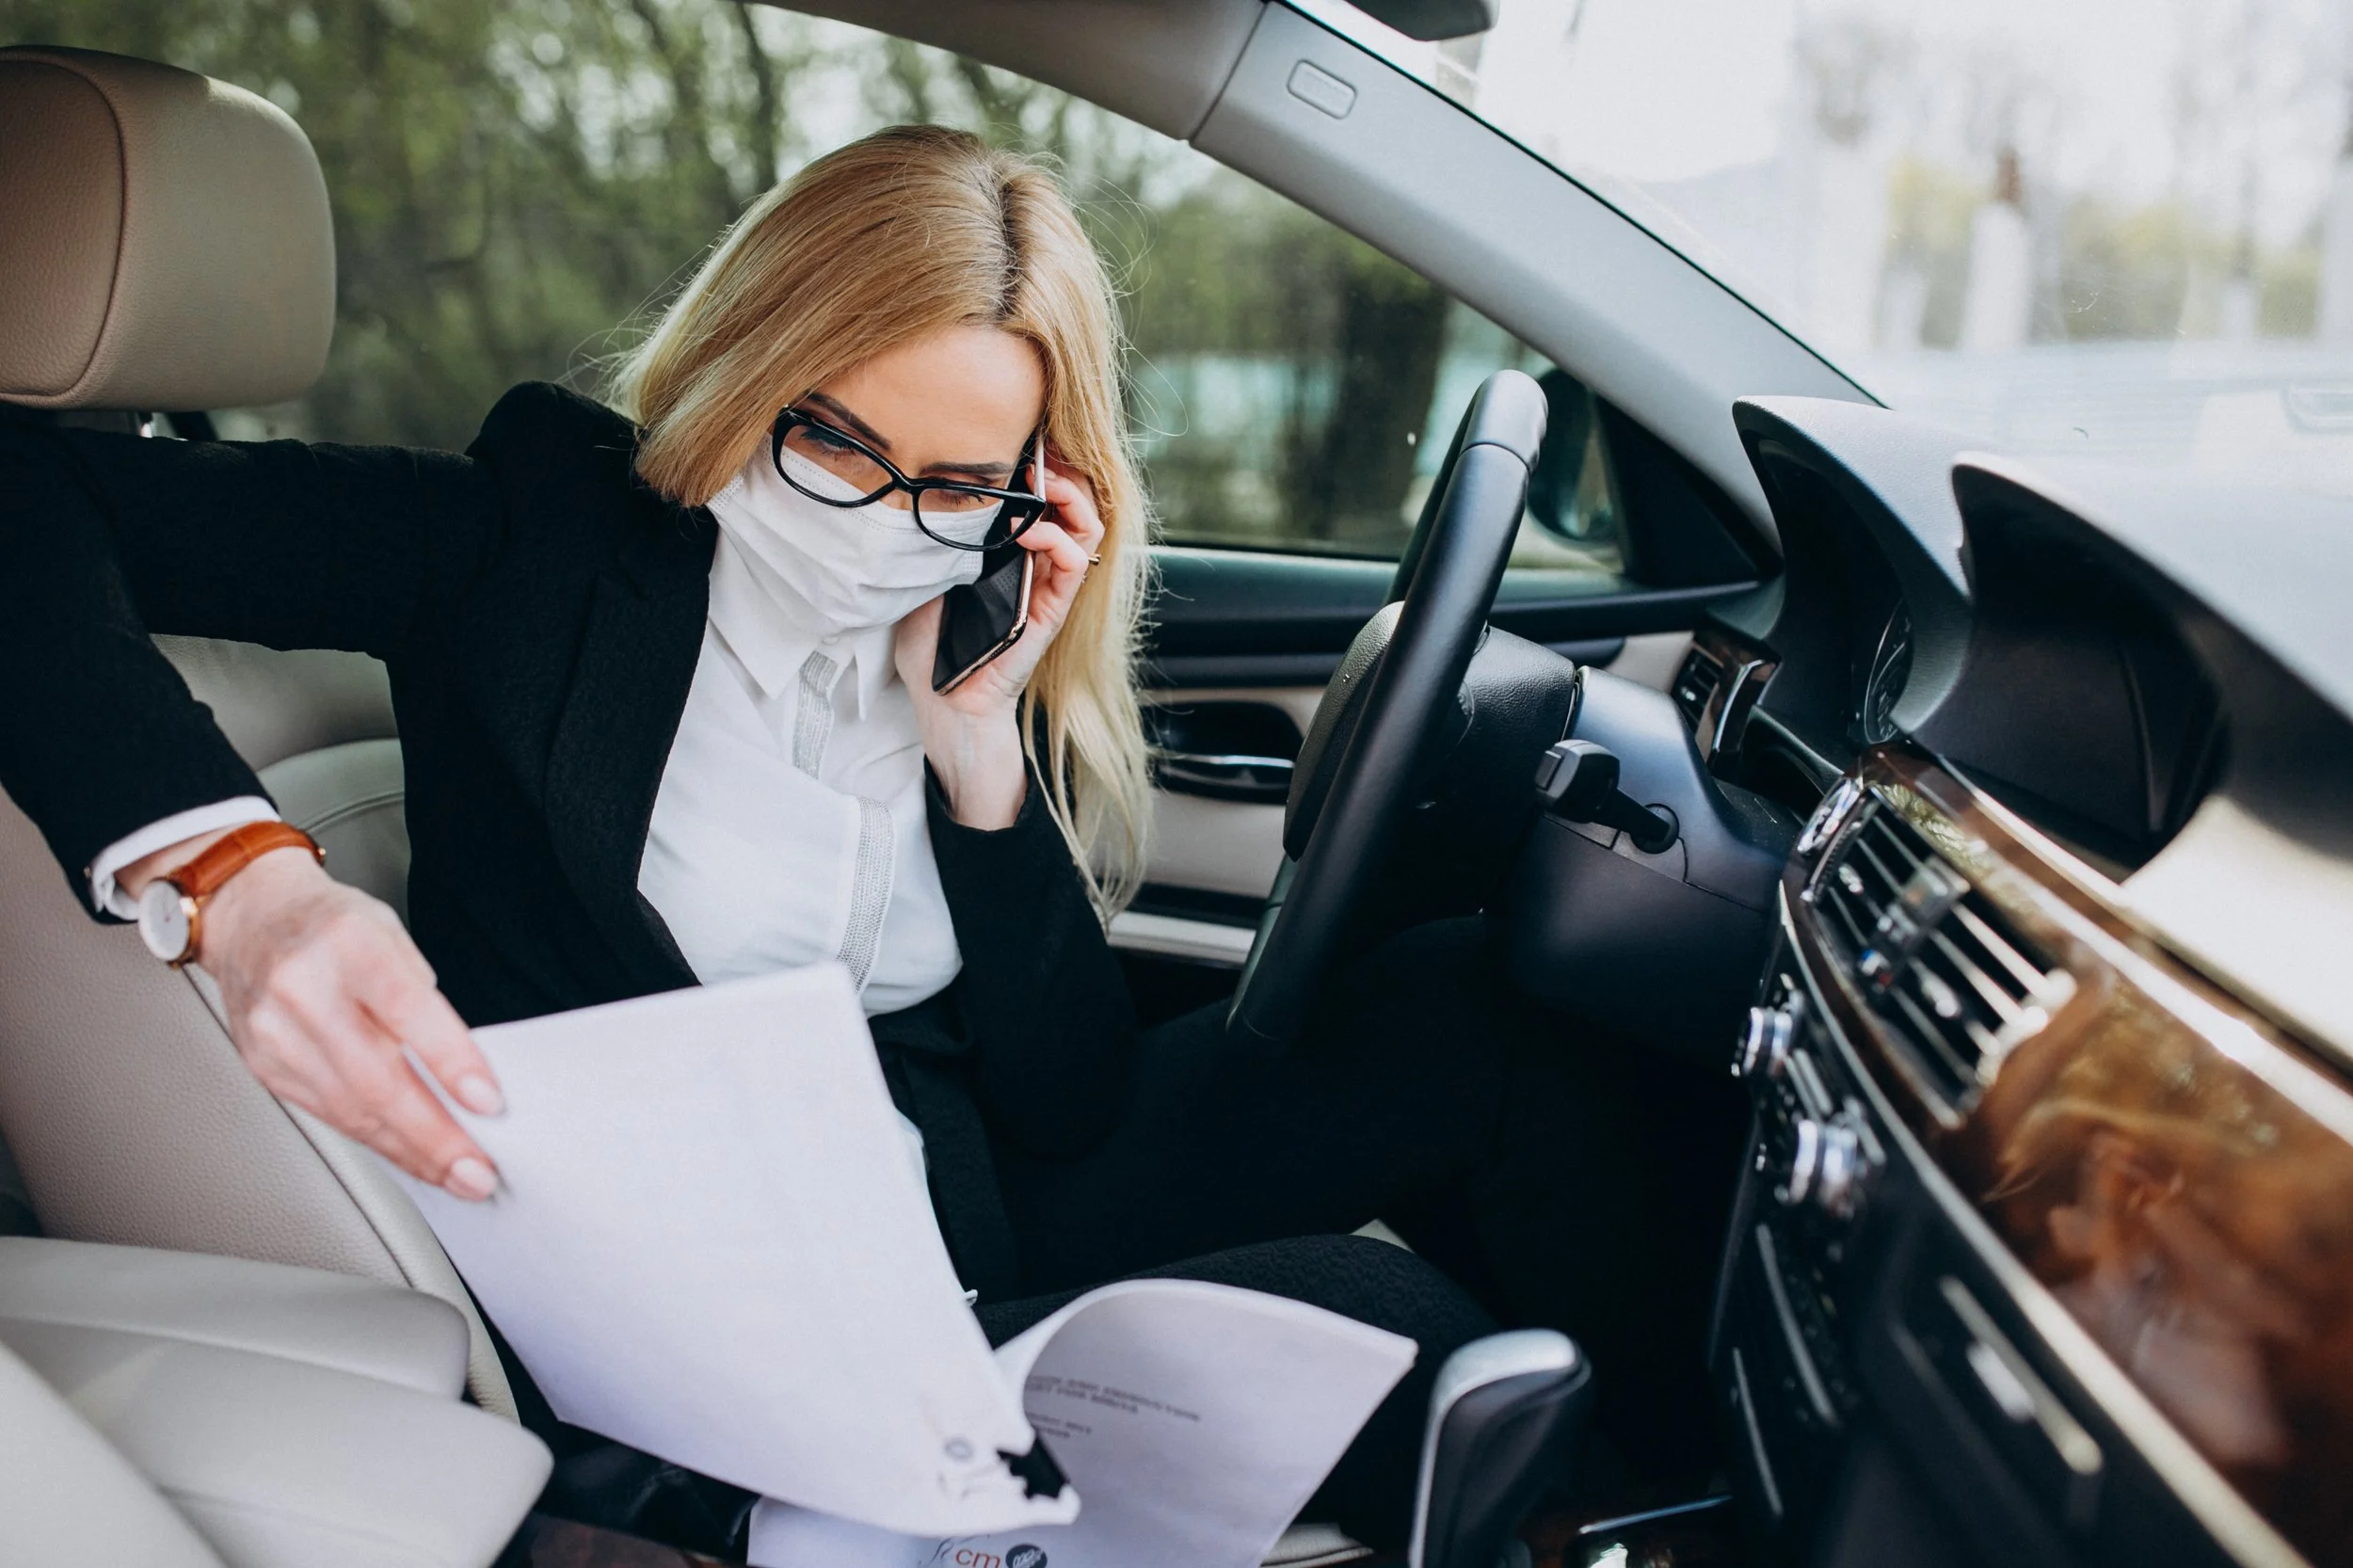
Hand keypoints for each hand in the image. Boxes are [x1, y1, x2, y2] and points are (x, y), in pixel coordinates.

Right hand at [123, 831, 503, 1199]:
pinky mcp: (264, 1065)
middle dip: (433, 1136)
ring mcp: (275, 1032)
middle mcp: (303, 989)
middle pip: (375, 1078)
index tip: (487, 1101)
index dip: (450, 1060)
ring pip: (350, 1109)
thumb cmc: (332, 926)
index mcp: (349, 944)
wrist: (250, 918)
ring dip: (409, 1152)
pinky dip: (375, 1140)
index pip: (407, 1009)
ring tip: (454, 1176)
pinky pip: (327, 1114)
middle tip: (477, 1172)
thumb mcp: (392, 935)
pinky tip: (406, 1154)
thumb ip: (423, 1000)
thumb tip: (463, 1077)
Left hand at [896, 452, 1106, 828]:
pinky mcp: (1051, 610)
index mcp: (1011, 549)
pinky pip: (1074, 564)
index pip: (1044, 494)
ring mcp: (1049, 586)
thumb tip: (933, 487)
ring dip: (1068, 495)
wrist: (941, 701)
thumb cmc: (931, 643)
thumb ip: (940, 537)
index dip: (1041, 461)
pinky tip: (1028, 532)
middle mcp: (1037, 562)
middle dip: (1061, 468)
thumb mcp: (924, 574)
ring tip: (1040, 483)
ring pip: (1087, 524)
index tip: (1018, 440)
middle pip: (1075, 499)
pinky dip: (1057, 538)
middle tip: (1034, 455)